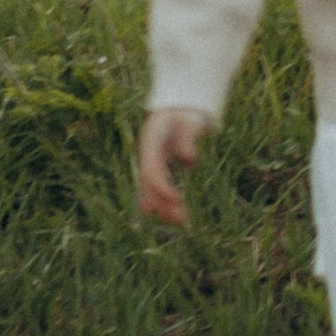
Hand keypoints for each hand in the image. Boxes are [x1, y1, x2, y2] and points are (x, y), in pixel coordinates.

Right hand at [136, 106, 210, 226]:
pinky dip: (165, 208)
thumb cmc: (185, 116)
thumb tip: (189, 161)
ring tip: (184, 222)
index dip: (161, 187)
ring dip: (163, 211)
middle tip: (184, 220)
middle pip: (147, 188)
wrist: (176, 113)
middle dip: (162, 205)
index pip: (151, 170)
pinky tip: (181, 218)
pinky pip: (155, 196)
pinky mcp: (155, 176)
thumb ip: (188, 138)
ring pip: (148, 195)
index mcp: (151, 142)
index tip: (177, 199)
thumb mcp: (189, 121)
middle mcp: (146, 158)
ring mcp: (149, 167)